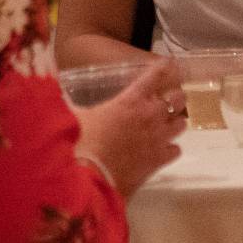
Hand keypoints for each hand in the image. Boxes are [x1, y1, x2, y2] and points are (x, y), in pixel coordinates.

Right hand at [75, 59, 185, 198]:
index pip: (155, 75)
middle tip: (166, 100)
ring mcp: (159, 138)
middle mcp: (150, 115)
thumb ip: (74, 105)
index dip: (164, 68)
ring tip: (167, 124)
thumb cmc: (81, 142)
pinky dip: (170, 149)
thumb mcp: (76, 117)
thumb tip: (61, 98)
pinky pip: (176, 150)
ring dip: (175, 122)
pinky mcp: (160, 160)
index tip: (168, 64)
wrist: (91, 178)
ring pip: (182, 123)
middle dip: (175, 97)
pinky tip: (161, 150)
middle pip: (178, 98)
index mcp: (131, 99)